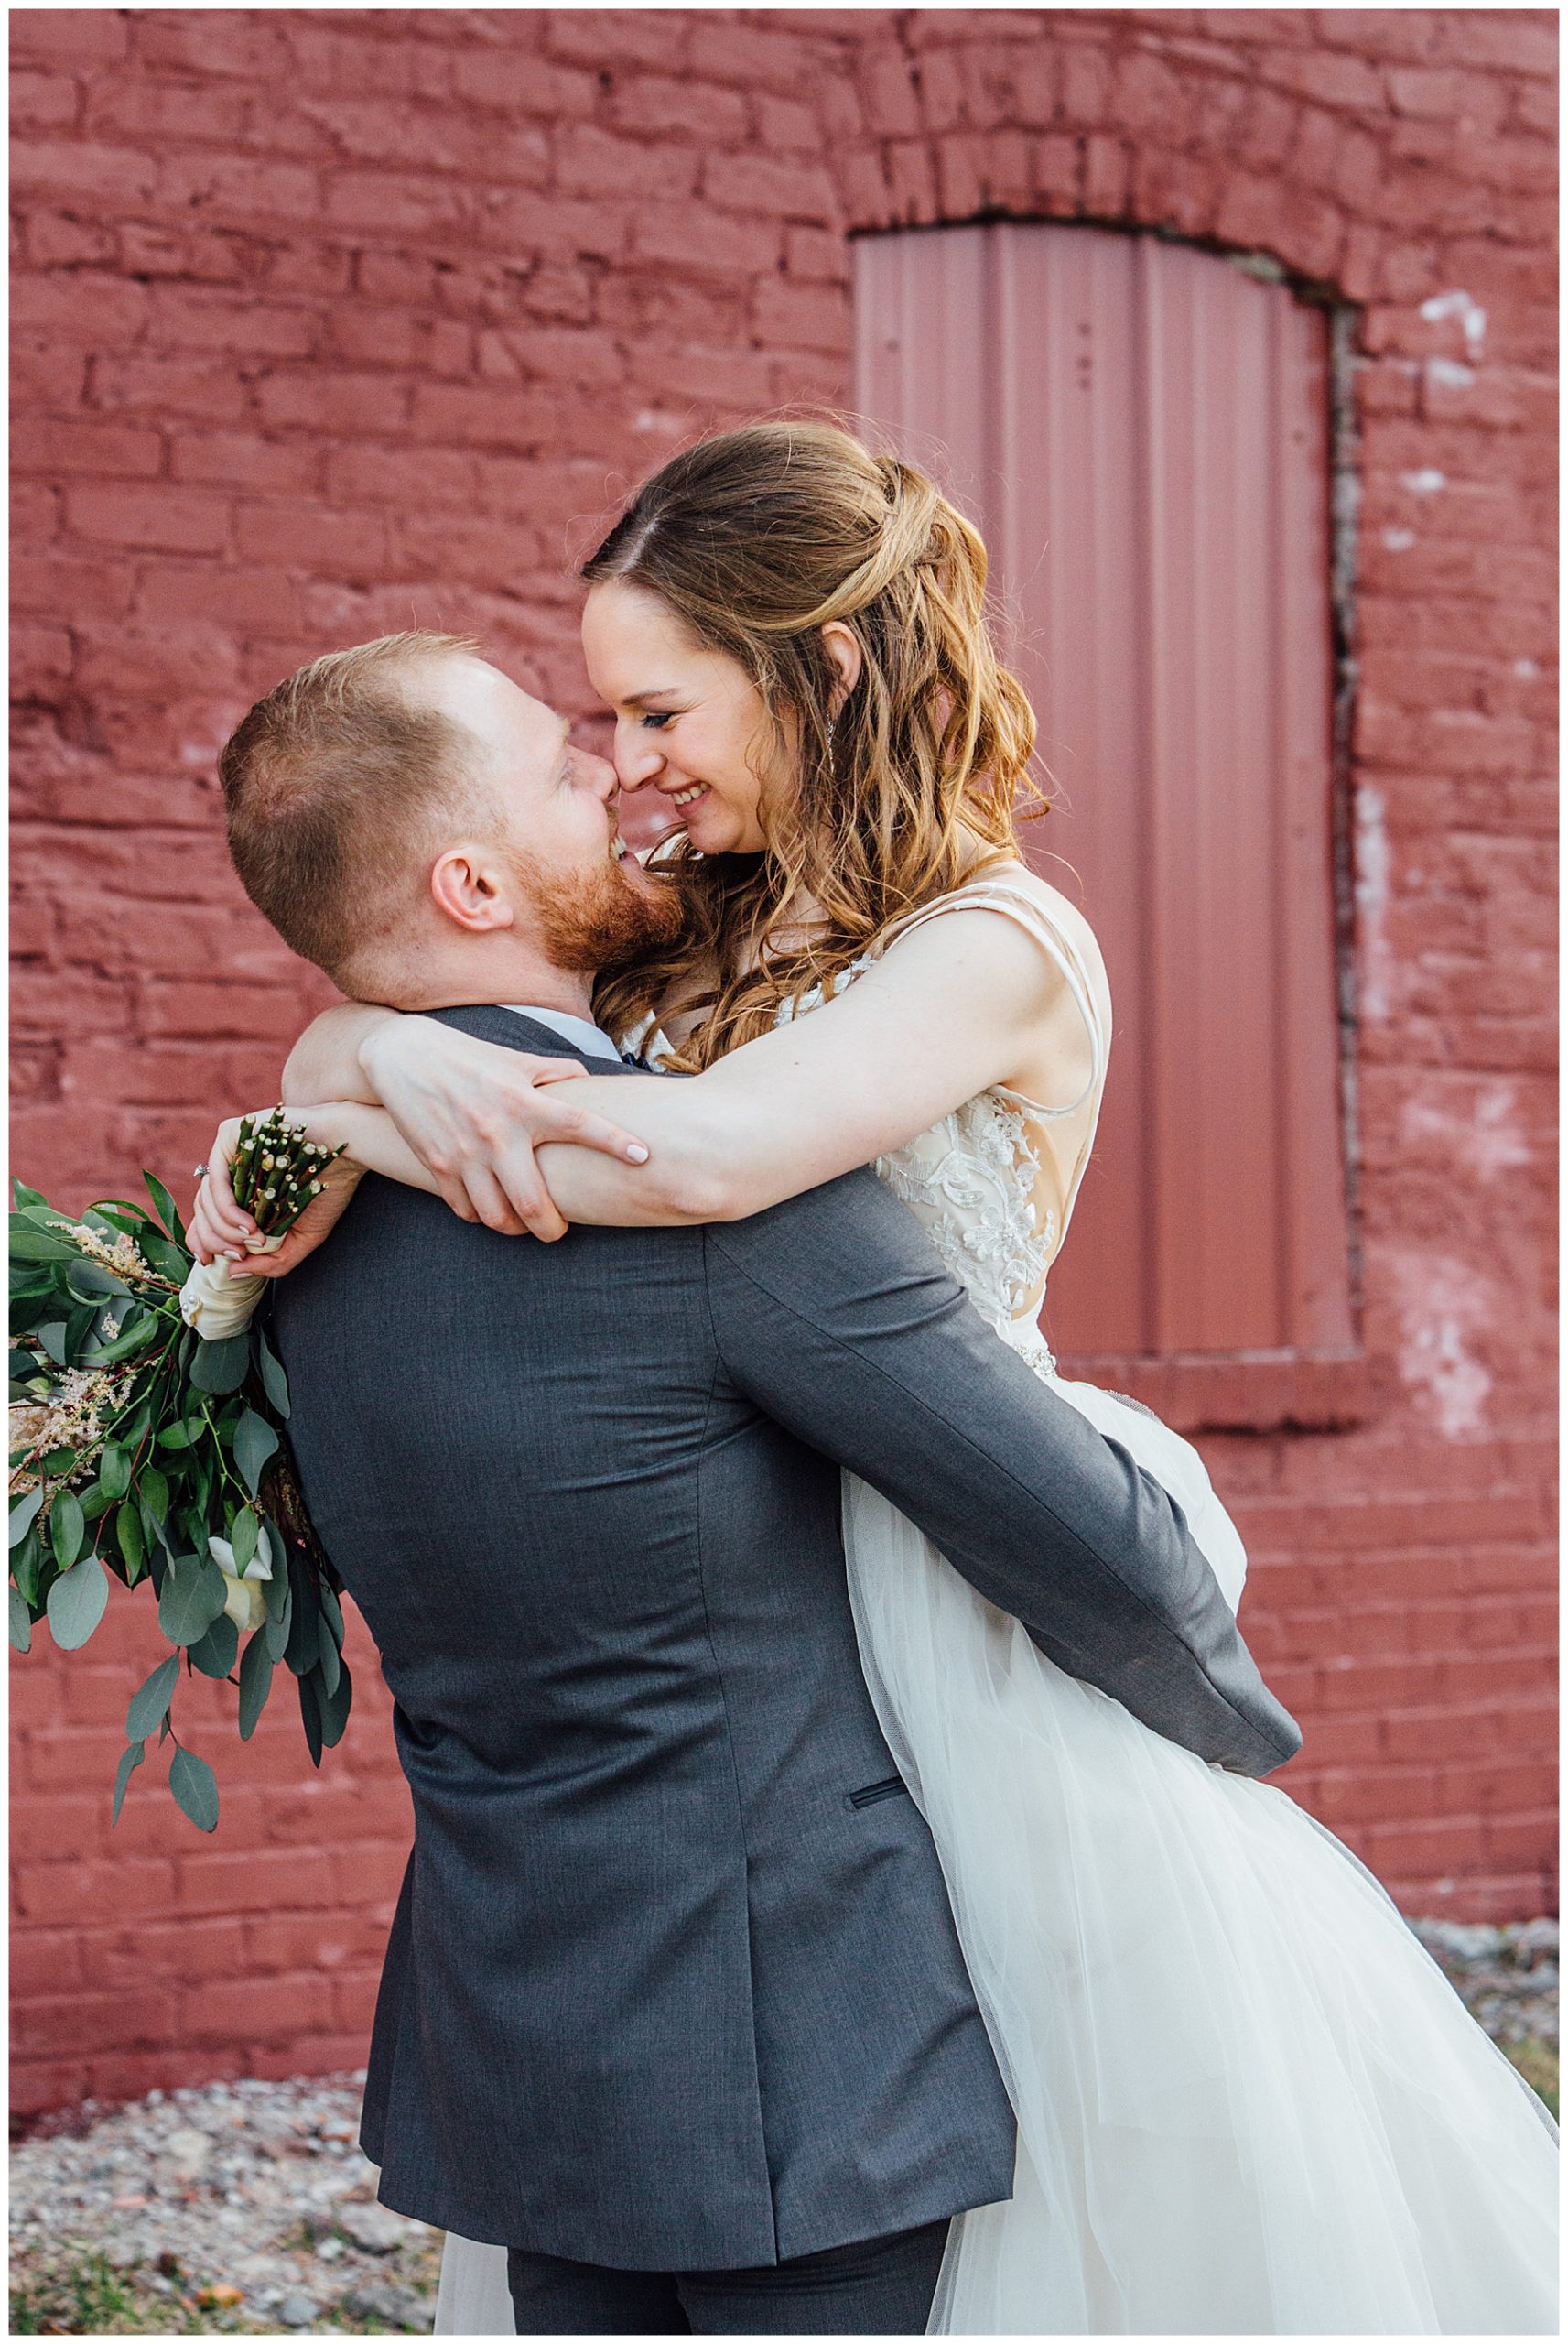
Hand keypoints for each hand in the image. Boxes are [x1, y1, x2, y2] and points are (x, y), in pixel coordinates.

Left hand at [187, 1112, 364, 1278]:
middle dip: (217, 1239)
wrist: (348, 1155)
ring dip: (225, 1228)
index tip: (208, 1262)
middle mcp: (231, 1169)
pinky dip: (228, 1209)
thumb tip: (232, 1273)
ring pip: (205, 1198)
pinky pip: (215, 1179)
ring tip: (254, 1240)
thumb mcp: (301, 1239)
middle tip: (241, 1255)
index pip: (205, 1216)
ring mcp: (229, 1151)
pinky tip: (249, 1225)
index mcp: (242, 1189)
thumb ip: (271, 1261)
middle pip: (202, 1210)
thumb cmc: (328, 1192)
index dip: (200, 1241)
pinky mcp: (231, 1135)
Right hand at [359, 1017, 649, 1242]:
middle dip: (552, 1229)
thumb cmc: (469, 1057)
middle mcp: (498, 1130)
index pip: (580, 1123)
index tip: (642, 1156)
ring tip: (522, 1223)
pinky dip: (480, 1216)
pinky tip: (488, 1208)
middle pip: (533, 1202)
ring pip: (497, 1216)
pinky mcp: (438, 1163)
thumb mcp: (516, 1059)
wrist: (404, 1055)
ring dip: (514, 1228)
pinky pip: (465, 1209)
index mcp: (525, 1101)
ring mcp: (465, 1152)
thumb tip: (589, 1085)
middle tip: (557, 1231)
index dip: (614, 1142)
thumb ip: (556, 1075)